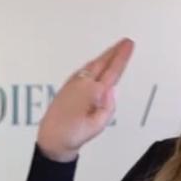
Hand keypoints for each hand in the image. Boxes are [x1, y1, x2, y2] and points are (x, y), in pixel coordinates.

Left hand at [37, 39, 133, 162]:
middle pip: (102, 62)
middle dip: (115, 51)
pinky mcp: (67, 87)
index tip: (129, 45)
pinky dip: (94, 63)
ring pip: (92, 64)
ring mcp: (73, 83)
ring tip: (114, 48)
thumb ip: (108, 106)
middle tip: (125, 41)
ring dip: (104, 55)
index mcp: (92, 92)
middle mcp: (82, 84)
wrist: (51, 139)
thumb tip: (112, 89)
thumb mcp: (98, 125)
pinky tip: (96, 63)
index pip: (112, 71)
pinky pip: (84, 69)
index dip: (122, 57)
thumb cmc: (74, 134)